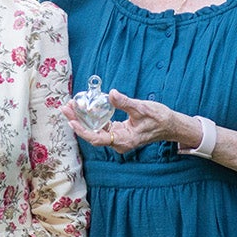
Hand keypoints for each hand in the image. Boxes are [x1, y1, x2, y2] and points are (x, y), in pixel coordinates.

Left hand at [61, 90, 197, 154]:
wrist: (170, 125)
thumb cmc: (159, 118)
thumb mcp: (142, 108)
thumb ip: (125, 102)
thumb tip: (111, 94)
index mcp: (123, 140)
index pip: (97, 138)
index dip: (83, 130)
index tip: (72, 120)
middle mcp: (118, 142)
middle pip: (92, 133)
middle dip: (78, 120)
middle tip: (65, 107)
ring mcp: (118, 138)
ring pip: (95, 130)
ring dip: (83, 118)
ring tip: (71, 105)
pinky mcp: (118, 132)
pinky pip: (102, 126)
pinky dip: (92, 118)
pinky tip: (85, 108)